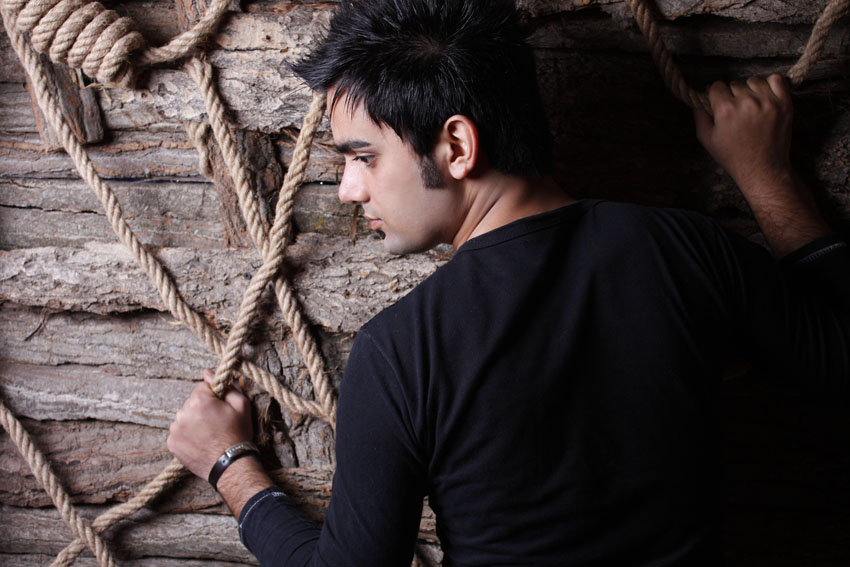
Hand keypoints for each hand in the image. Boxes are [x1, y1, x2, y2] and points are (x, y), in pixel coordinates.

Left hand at [167, 369, 252, 479]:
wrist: (230, 465)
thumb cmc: (238, 434)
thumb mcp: (242, 405)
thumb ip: (225, 385)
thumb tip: (208, 372)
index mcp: (199, 400)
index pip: (202, 387)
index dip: (214, 396)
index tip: (221, 408)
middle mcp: (183, 413)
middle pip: (192, 402)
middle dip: (203, 408)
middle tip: (217, 423)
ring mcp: (175, 429)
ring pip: (185, 416)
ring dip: (194, 421)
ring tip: (209, 434)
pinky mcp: (172, 443)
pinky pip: (179, 431)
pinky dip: (187, 434)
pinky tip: (200, 441)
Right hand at [694, 74, 793, 195]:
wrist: (762, 169)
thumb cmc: (734, 157)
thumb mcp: (708, 140)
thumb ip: (700, 117)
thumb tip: (698, 101)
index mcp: (725, 110)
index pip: (716, 86)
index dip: (716, 96)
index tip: (720, 104)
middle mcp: (746, 102)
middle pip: (735, 84)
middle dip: (733, 95)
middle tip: (737, 112)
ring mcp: (767, 102)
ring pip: (754, 81)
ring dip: (751, 90)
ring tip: (751, 106)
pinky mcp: (784, 104)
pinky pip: (777, 80)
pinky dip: (771, 84)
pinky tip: (766, 96)